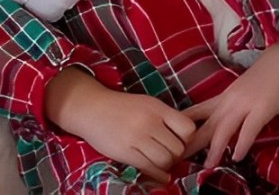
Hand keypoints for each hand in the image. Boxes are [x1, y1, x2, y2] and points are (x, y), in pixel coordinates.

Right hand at [45, 68, 194, 184]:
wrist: (90, 107)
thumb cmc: (121, 107)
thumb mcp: (146, 104)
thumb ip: (165, 118)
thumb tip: (188, 140)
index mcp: (156, 107)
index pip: (188, 128)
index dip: (186, 138)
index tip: (176, 138)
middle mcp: (149, 121)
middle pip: (178, 149)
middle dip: (174, 154)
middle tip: (165, 152)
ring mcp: (137, 137)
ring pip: (166, 161)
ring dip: (165, 165)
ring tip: (157, 159)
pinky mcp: (126, 152)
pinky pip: (151, 169)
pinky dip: (158, 174)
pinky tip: (155, 170)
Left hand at [183, 27, 278, 166]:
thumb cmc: (272, 73)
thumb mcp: (248, 91)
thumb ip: (238, 107)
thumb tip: (232, 123)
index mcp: (226, 96)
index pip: (198, 111)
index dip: (184, 125)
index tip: (170, 137)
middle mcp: (230, 100)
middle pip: (206, 123)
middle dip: (191, 142)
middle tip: (177, 158)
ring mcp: (246, 103)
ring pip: (224, 128)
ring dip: (214, 148)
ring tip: (206, 167)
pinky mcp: (263, 107)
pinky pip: (250, 128)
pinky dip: (243, 142)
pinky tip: (236, 156)